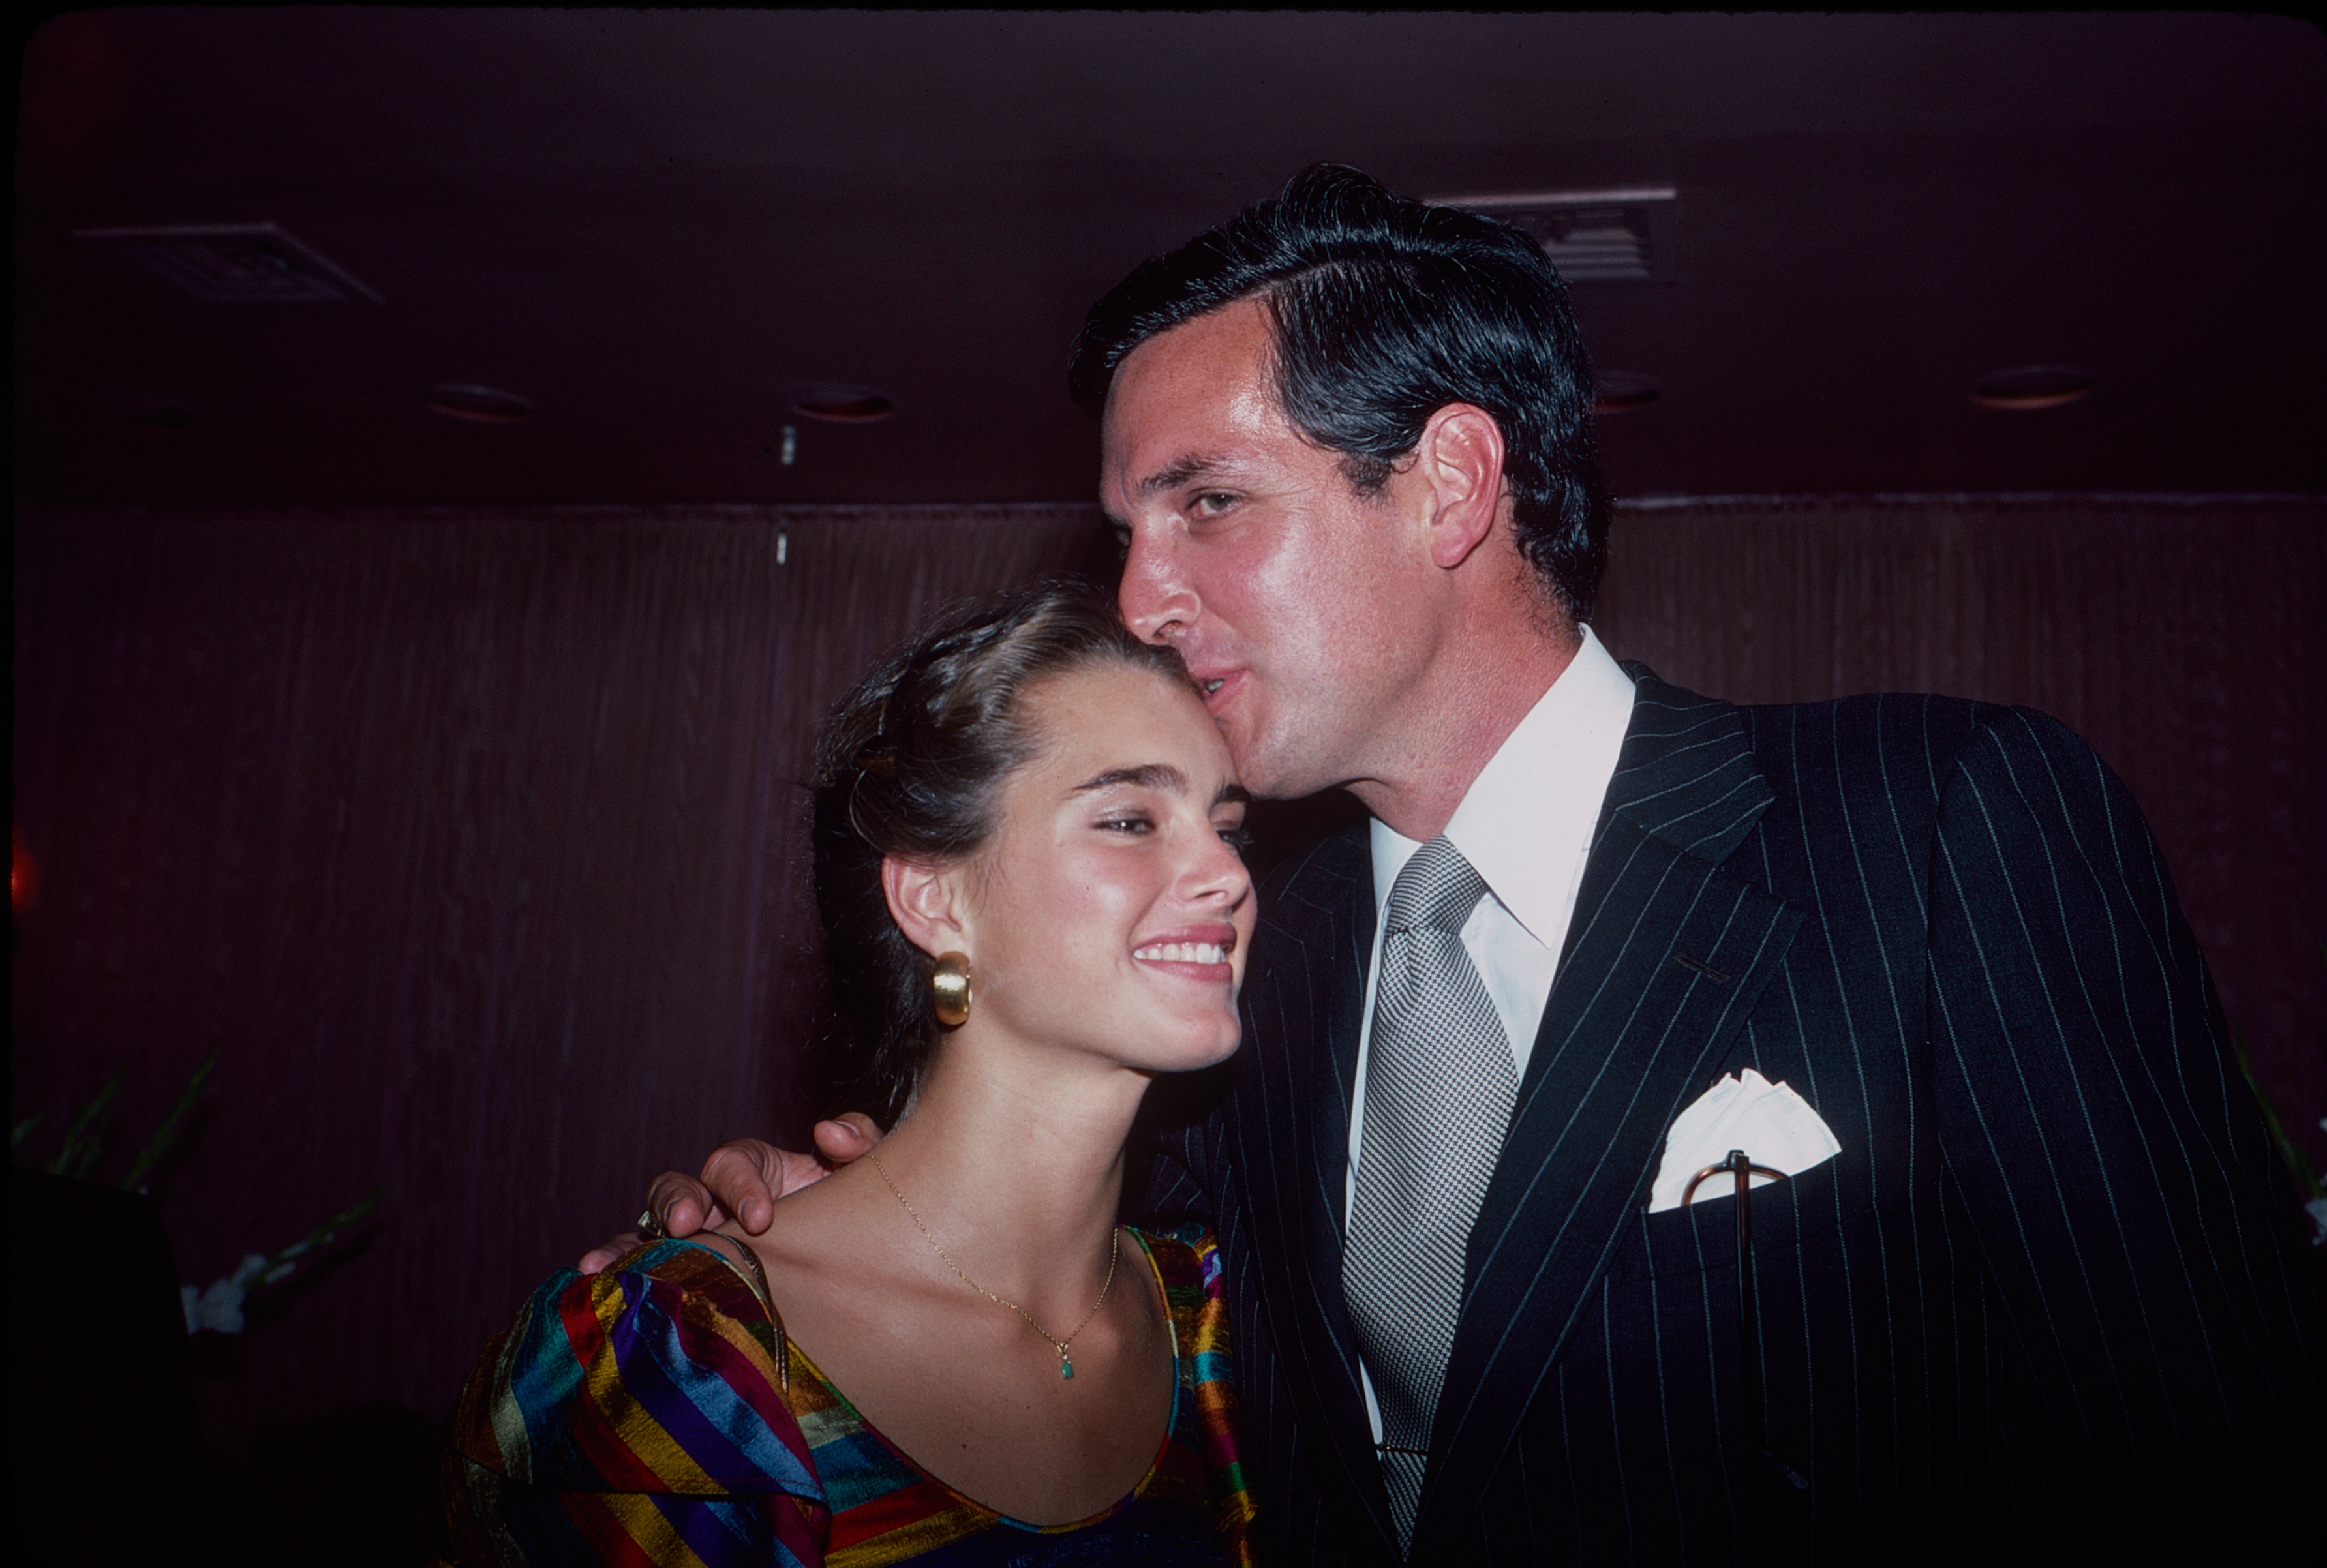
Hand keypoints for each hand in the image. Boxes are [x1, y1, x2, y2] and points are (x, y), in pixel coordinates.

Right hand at [575, 1115, 883, 1272]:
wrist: (854, 1274)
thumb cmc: (853, 1214)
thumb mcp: (864, 1180)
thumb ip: (859, 1146)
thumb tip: (827, 1133)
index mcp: (758, 1171)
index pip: (735, 1162)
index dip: (742, 1183)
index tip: (762, 1215)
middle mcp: (717, 1201)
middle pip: (680, 1187)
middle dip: (677, 1203)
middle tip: (687, 1225)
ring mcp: (695, 1238)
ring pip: (648, 1227)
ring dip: (629, 1238)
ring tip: (608, 1260)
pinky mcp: (682, 1275)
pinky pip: (639, 1268)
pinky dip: (613, 1268)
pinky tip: (590, 1279)